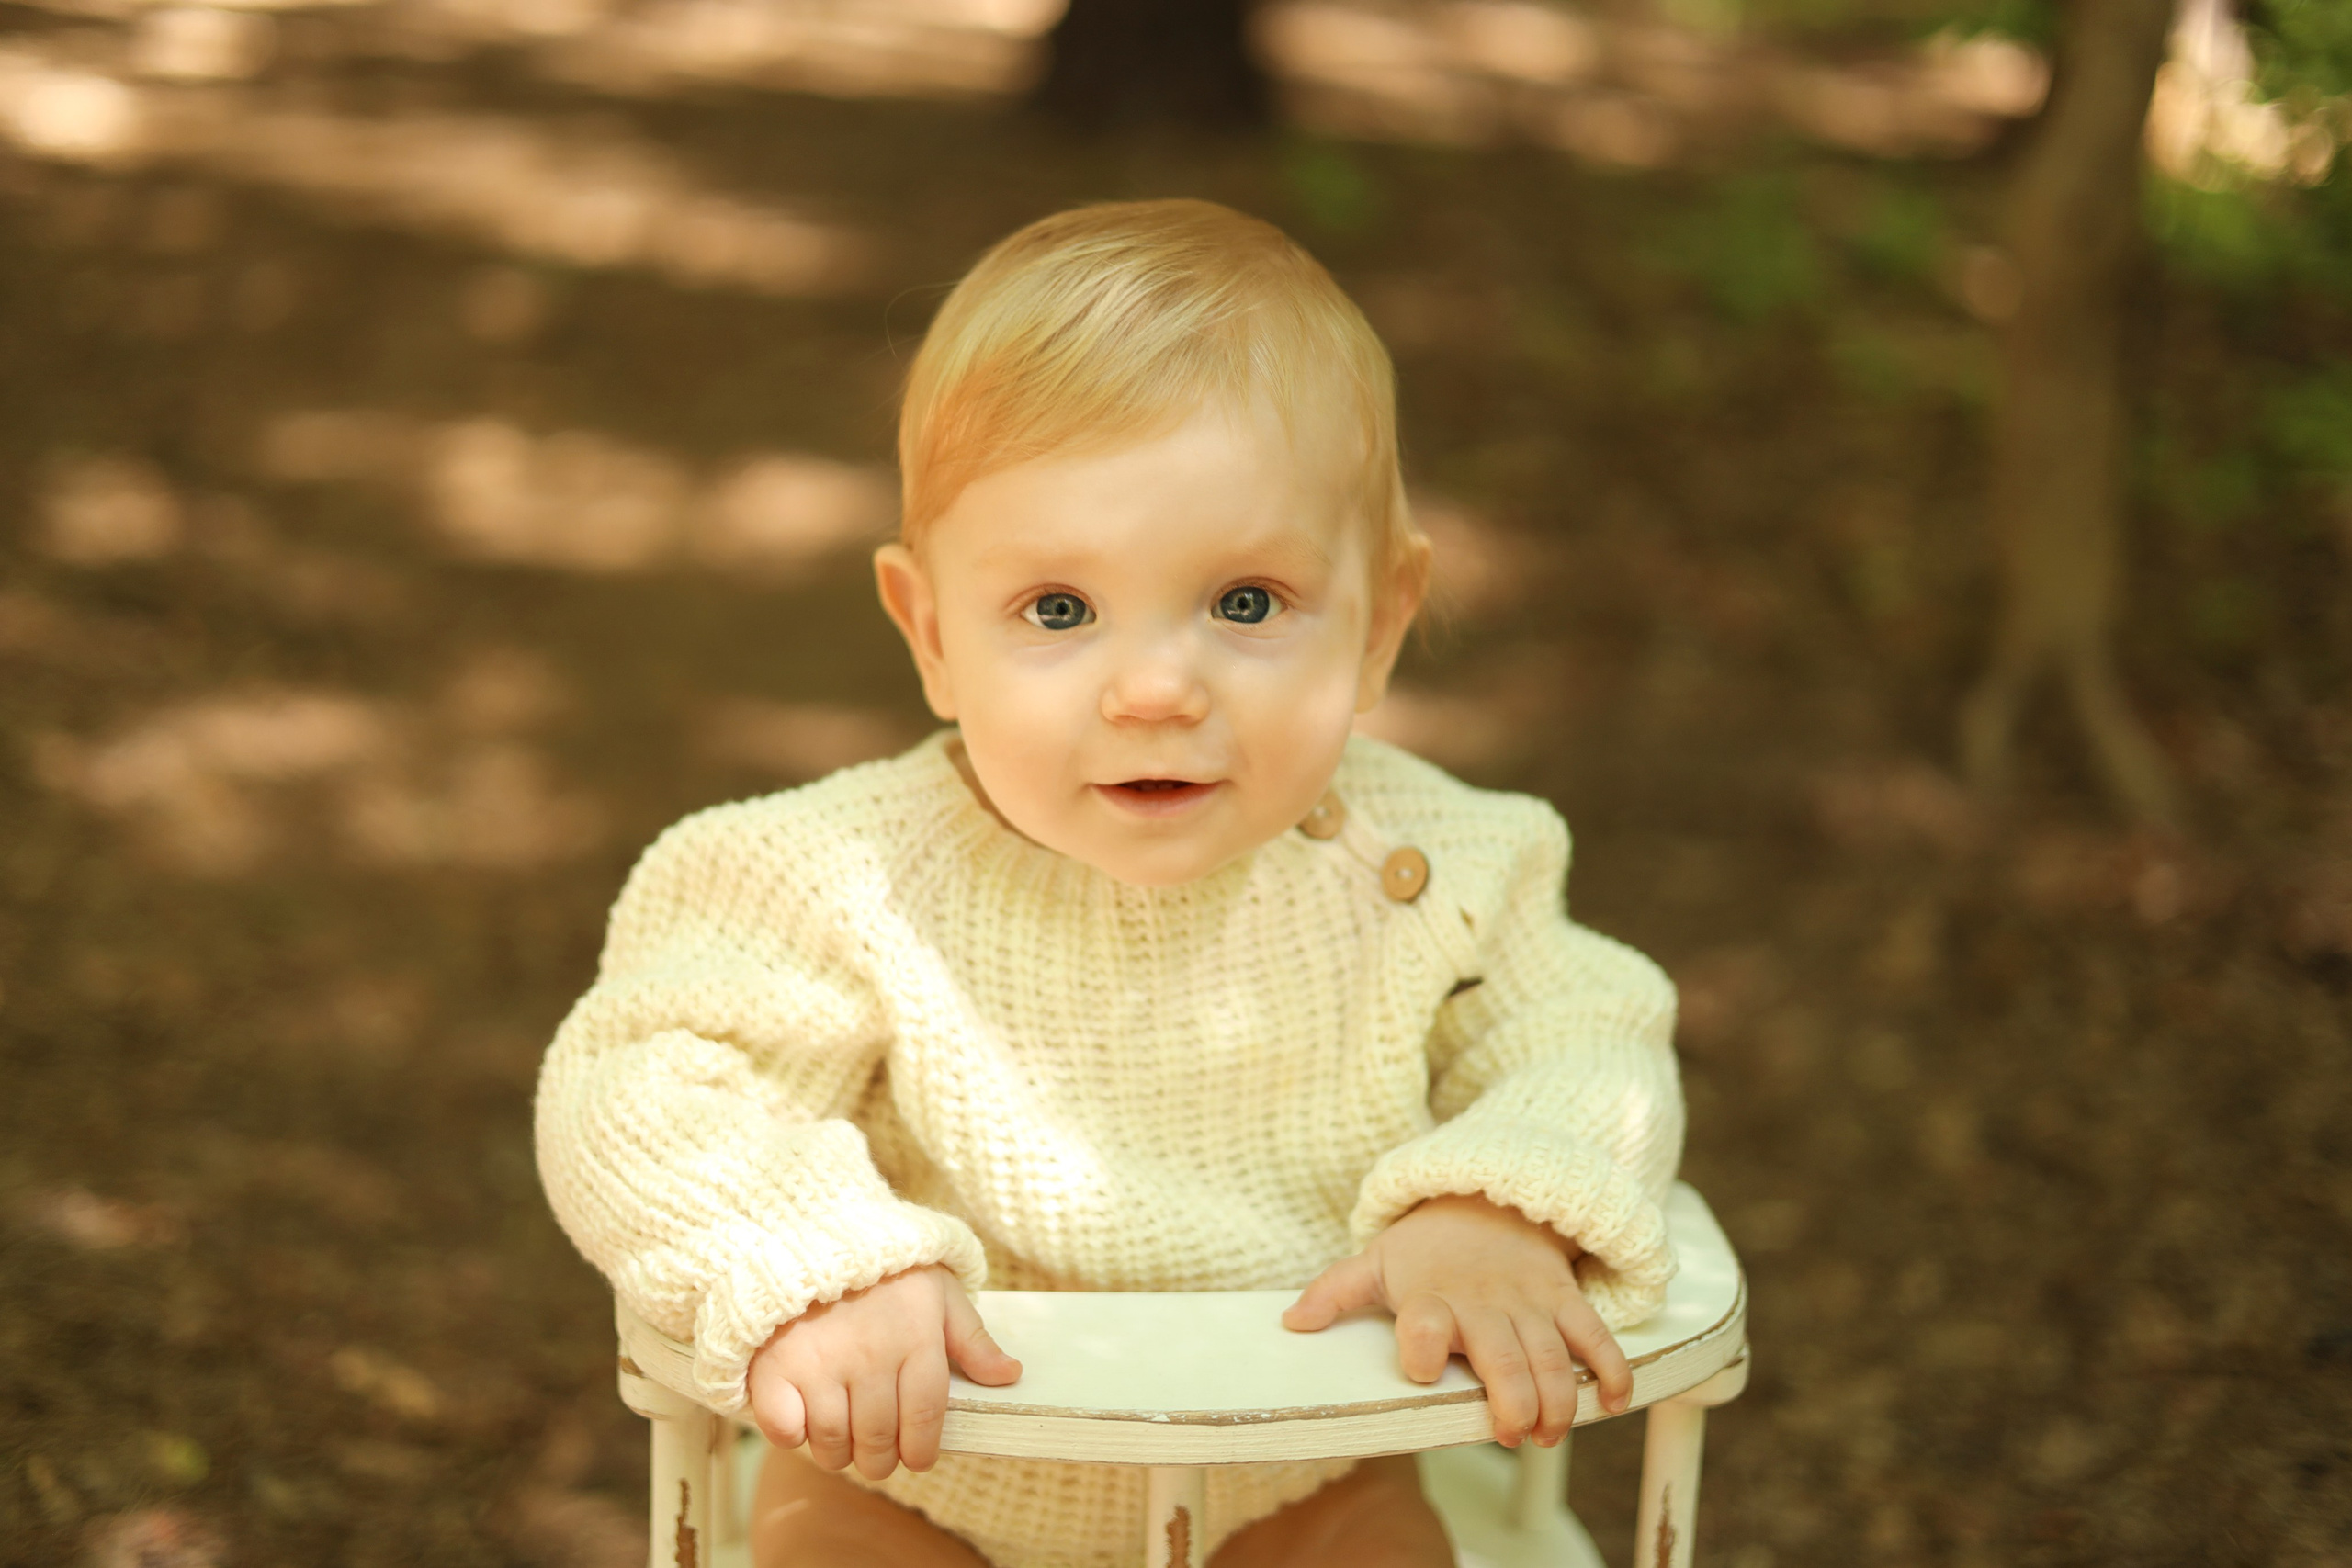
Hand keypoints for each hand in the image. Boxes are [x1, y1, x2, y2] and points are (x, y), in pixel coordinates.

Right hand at [747, 1264, 1020, 1479]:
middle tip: (878, 1455)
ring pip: (833, 1441)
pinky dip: (793, 1435)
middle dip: (881, 1459)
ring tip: (843, 1441)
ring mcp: (819, 1363)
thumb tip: (1009, 1375)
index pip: (926, 1419)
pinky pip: (785, 1428)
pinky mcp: (775, 1365)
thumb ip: (972, 1339)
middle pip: (879, 1439)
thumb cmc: (885, 1268)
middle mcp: (869, 1356)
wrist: (809, 1230)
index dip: (922, 1449)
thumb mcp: (939, 1291)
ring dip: (839, 1453)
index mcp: (915, 1339)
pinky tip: (802, 1421)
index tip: (917, 1456)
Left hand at [1282, 1195, 1630, 1445]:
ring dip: (1556, 1399)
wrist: (1489, 1195)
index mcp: (1432, 1298)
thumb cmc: (1428, 1246)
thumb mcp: (1377, 1261)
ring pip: (1551, 1355)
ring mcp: (1527, 1303)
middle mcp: (1482, 1303)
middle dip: (1510, 1399)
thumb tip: (1290, 1323)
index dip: (1422, 1347)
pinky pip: (1593, 1334)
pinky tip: (1610, 1402)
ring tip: (1548, 1434)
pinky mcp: (1562, 1299)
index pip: (1424, 1324)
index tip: (1423, 1370)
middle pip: (1501, 1355)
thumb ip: (1336, 1292)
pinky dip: (1609, 1368)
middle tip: (1509, 1434)